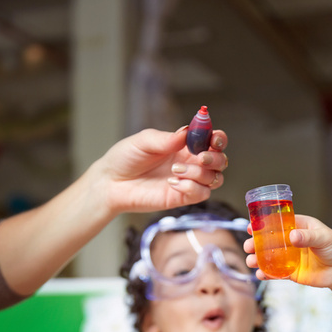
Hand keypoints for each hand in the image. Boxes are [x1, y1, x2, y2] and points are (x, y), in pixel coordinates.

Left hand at [98, 126, 228, 216]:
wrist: (111, 183)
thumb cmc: (125, 158)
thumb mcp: (144, 141)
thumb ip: (167, 138)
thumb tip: (187, 133)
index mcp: (184, 146)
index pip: (212, 140)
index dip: (219, 138)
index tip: (213, 138)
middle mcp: (190, 163)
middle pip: (220, 161)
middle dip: (216, 158)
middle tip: (199, 157)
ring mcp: (188, 181)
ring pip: (214, 179)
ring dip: (200, 174)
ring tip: (175, 171)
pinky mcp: (181, 198)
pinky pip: (201, 194)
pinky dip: (192, 188)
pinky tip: (173, 183)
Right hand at [244, 214, 331, 312]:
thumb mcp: (324, 238)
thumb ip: (308, 237)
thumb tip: (292, 236)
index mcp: (299, 226)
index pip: (278, 223)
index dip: (263, 224)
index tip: (251, 226)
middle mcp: (292, 241)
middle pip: (269, 240)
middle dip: (256, 244)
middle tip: (248, 246)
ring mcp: (291, 257)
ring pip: (269, 257)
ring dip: (258, 259)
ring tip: (250, 262)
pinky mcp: (292, 272)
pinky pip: (276, 272)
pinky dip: (267, 273)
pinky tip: (260, 274)